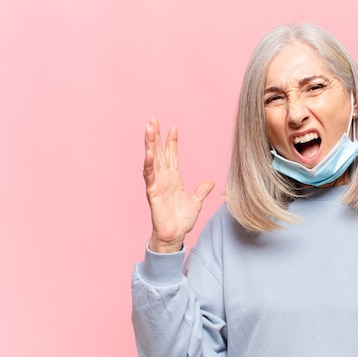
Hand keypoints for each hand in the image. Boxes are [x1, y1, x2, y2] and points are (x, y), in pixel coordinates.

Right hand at [143, 118, 213, 251]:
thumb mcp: (196, 203)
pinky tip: (149, 153)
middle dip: (156, 137)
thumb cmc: (181, 221)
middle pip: (159, 153)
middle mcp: (163, 179)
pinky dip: (149, 165)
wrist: (175, 236)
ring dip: (150, 145)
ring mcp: (157, 185)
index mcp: (173, 179)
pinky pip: (149, 177)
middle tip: (153, 120)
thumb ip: (201, 191)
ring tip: (148, 129)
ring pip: (152, 161)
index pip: (172, 156)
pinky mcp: (152, 194)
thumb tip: (210, 182)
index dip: (172, 142)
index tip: (173, 127)